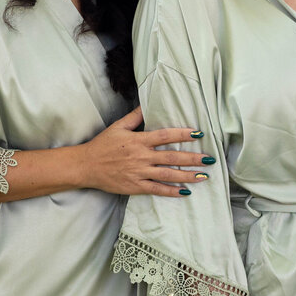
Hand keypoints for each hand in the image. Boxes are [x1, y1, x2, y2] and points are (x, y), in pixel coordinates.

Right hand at [79, 106, 213, 196]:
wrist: (85, 166)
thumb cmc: (102, 145)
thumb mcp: (118, 127)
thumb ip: (135, 116)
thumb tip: (147, 103)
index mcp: (139, 140)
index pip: (165, 136)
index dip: (183, 134)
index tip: (199, 133)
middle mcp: (141, 156)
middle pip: (172, 157)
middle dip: (193, 158)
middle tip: (210, 159)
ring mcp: (139, 173)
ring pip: (167, 174)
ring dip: (187, 176)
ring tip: (204, 176)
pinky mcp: (135, 186)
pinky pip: (156, 189)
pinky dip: (171, 191)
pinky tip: (185, 192)